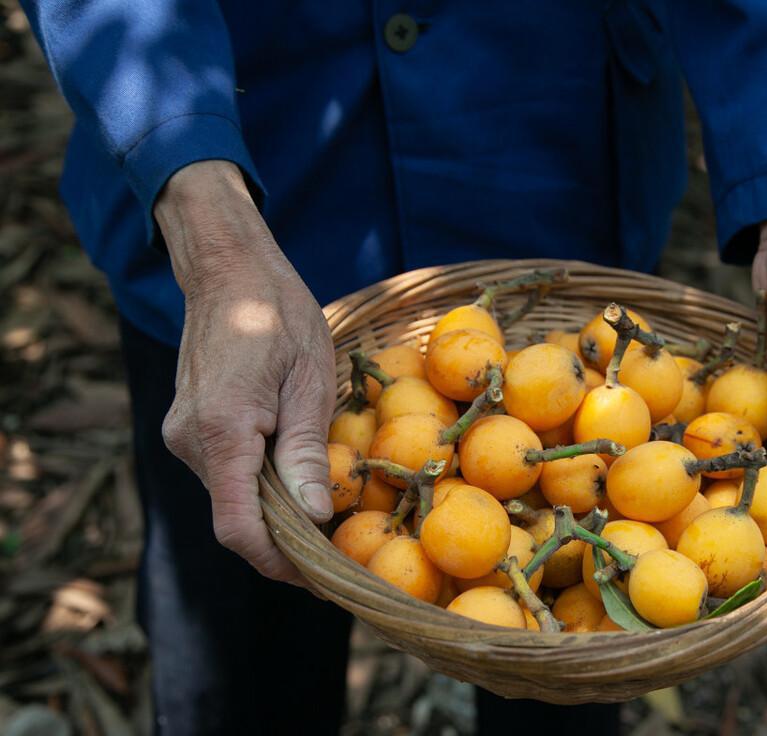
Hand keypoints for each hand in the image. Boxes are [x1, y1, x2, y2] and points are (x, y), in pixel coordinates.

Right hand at [157, 160, 334, 584]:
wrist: (228, 271)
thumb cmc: (278, 314)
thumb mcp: (310, 379)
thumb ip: (306, 451)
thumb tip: (317, 517)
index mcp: (221, 430)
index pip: (238, 526)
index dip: (279, 562)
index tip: (322, 578)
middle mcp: (189, 441)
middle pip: (235, 518)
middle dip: (286, 544)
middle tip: (339, 556)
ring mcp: (182, 435)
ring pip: (231, 498)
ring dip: (275, 515)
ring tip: (328, 522)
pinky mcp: (188, 428)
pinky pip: (226, 474)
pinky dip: (260, 488)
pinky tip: (298, 483)